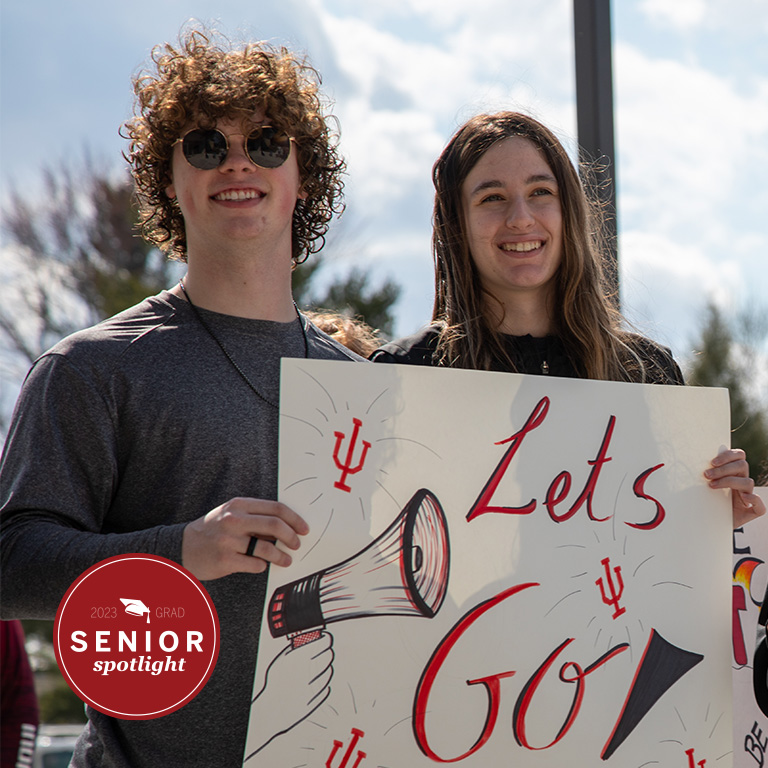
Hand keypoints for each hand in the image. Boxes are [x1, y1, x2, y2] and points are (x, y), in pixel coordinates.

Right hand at [182, 497, 308, 580]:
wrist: (182, 547)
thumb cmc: (213, 530)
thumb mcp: (231, 514)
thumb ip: (256, 516)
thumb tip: (288, 525)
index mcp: (239, 505)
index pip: (276, 508)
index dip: (294, 519)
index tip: (304, 528)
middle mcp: (234, 520)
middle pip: (275, 525)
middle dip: (291, 536)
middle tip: (297, 544)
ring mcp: (228, 540)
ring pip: (267, 548)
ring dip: (281, 556)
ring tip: (286, 560)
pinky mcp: (225, 560)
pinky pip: (255, 565)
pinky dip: (262, 566)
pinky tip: (262, 565)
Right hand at [245, 631, 333, 759]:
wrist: (271, 710)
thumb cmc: (274, 685)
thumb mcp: (281, 659)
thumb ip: (295, 648)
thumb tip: (306, 638)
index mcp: (299, 658)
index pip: (324, 642)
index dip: (326, 638)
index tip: (325, 638)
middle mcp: (308, 670)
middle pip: (329, 655)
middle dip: (326, 651)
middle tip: (321, 652)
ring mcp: (314, 686)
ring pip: (329, 671)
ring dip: (325, 668)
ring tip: (314, 669)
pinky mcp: (317, 699)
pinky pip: (327, 687)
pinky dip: (323, 684)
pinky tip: (313, 683)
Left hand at [704, 448, 765, 528]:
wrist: (708, 523)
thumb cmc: (704, 502)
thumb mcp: (700, 486)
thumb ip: (698, 476)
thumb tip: (685, 465)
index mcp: (733, 473)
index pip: (738, 456)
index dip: (728, 456)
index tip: (712, 462)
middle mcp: (741, 483)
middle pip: (742, 466)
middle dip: (723, 469)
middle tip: (707, 474)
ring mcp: (747, 497)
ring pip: (748, 482)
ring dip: (729, 481)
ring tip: (712, 485)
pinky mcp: (751, 512)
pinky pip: (760, 506)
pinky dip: (755, 500)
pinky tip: (744, 498)